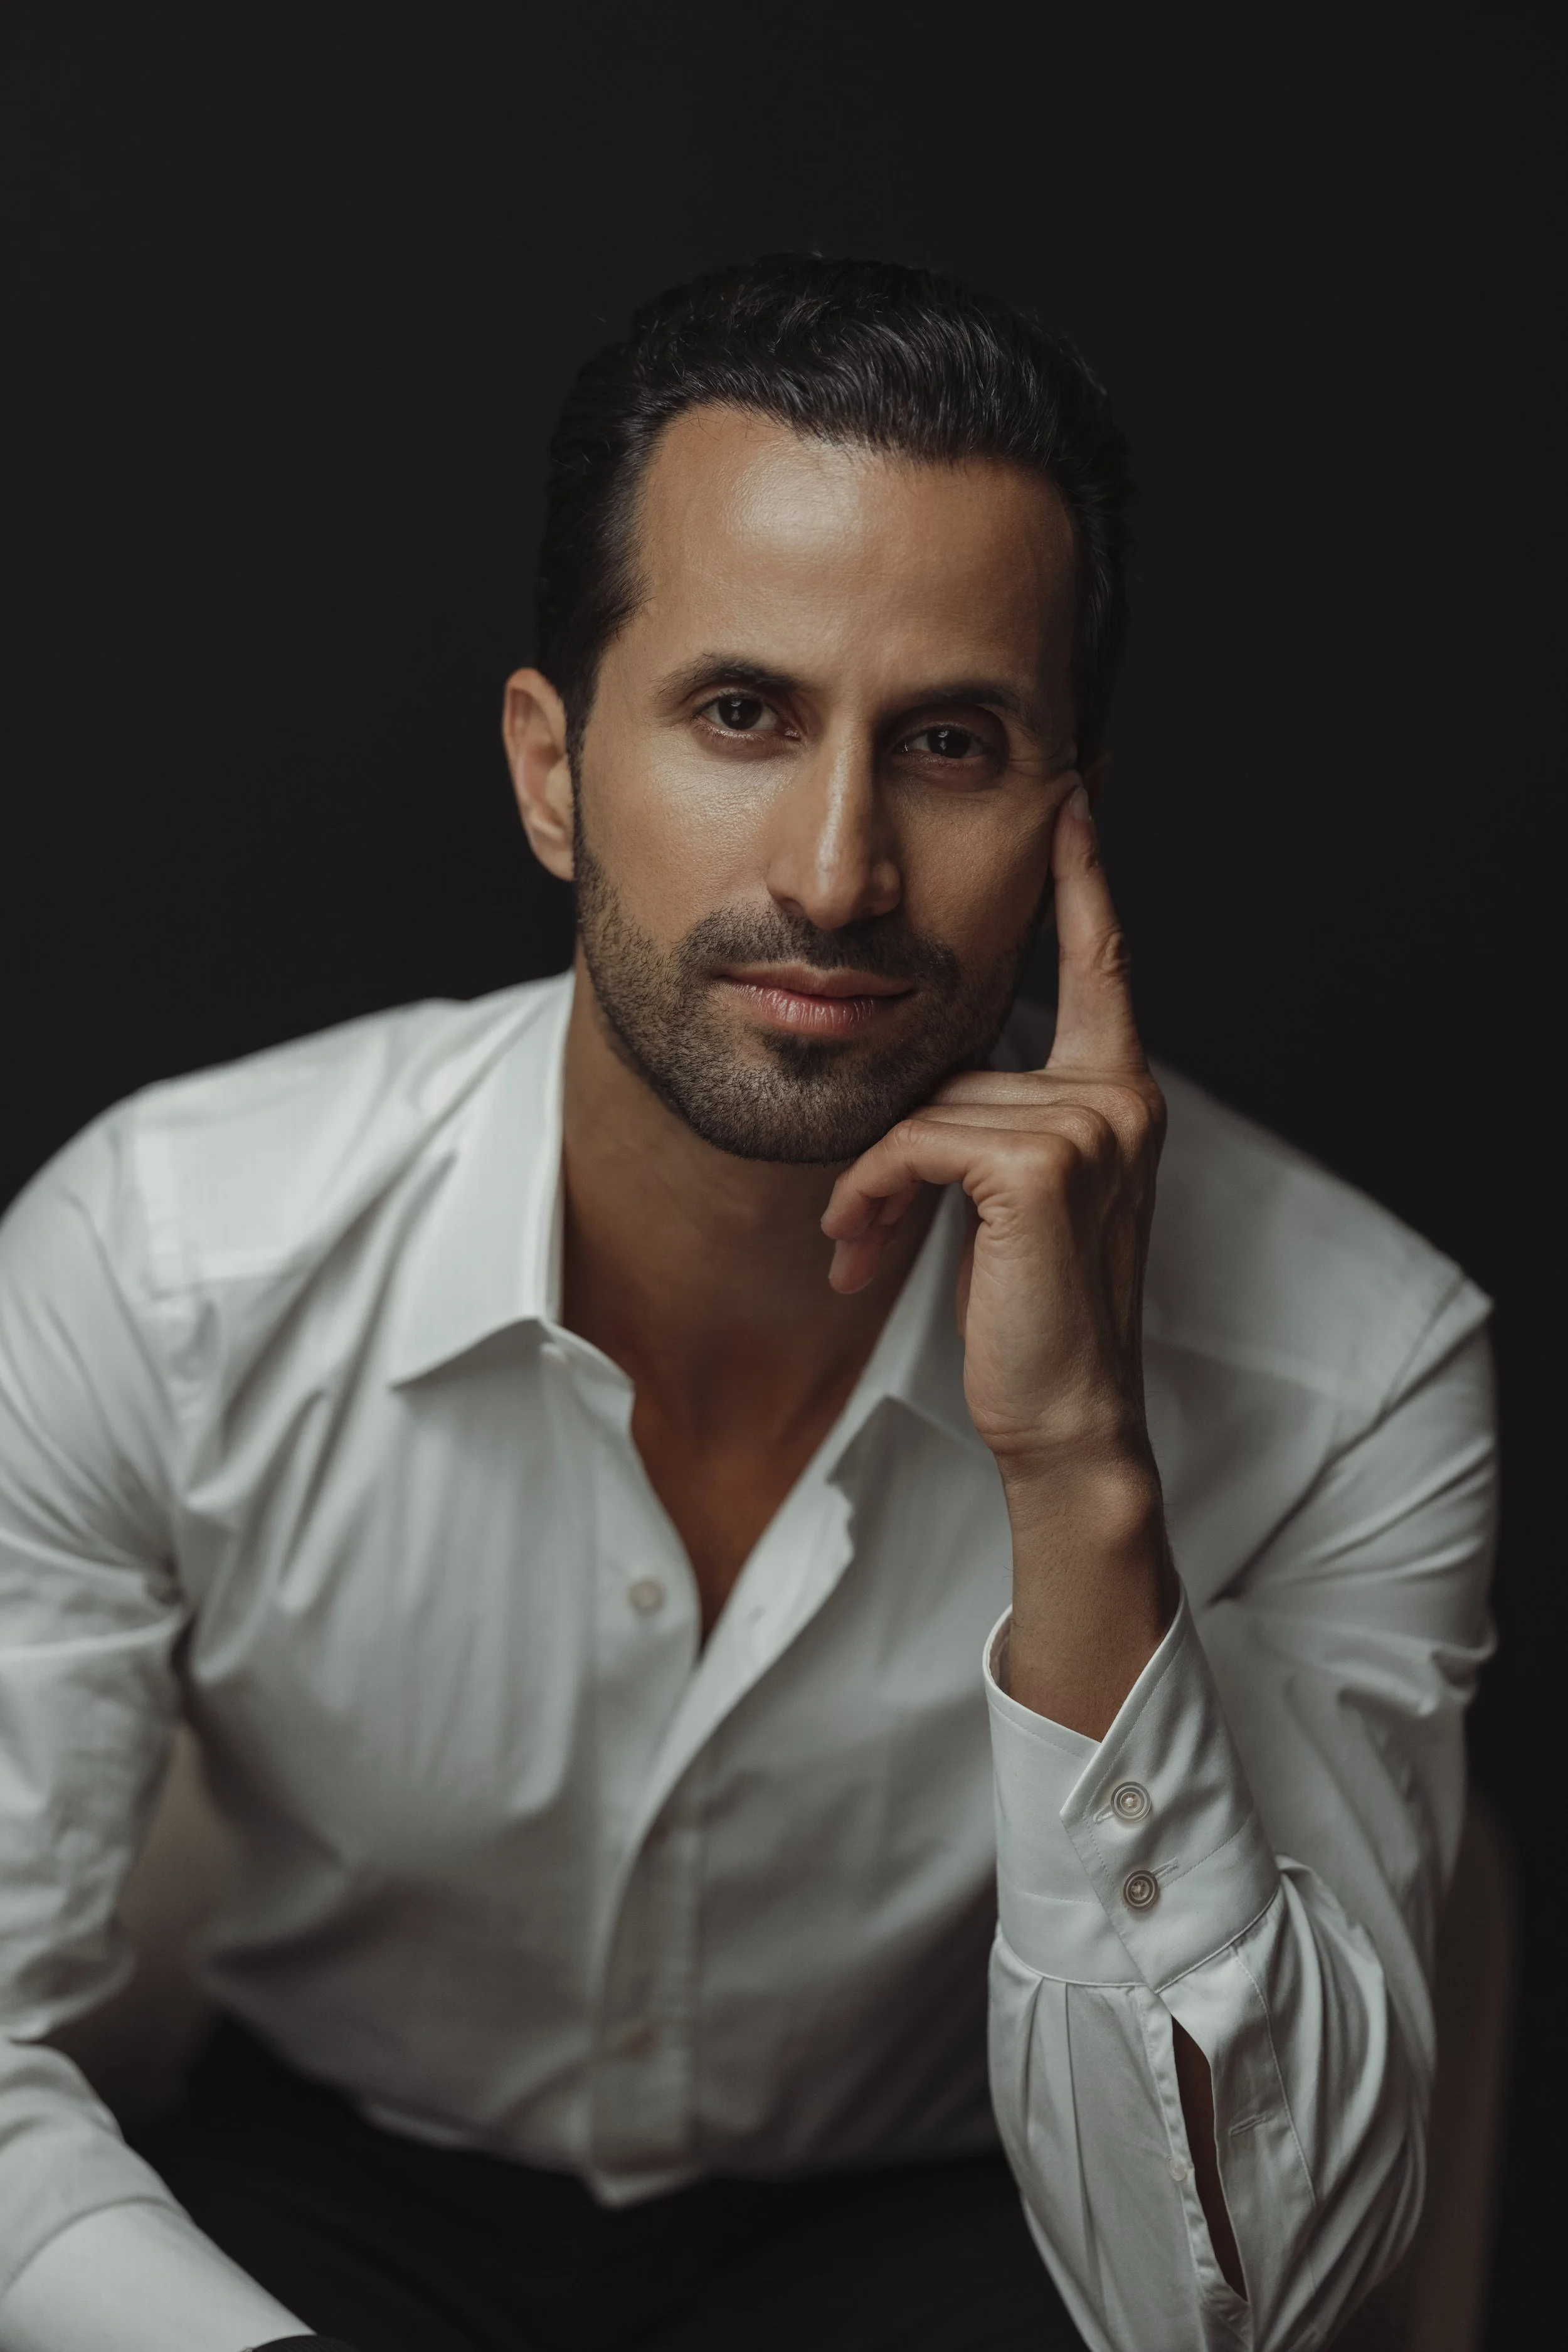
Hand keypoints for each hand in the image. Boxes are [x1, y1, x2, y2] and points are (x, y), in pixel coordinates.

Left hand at [821, 784, 1173, 1733]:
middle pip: (958, 1063)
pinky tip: (860, 1253)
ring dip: (870, 1185)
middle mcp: (1118, 1094)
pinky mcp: (1040, 1164)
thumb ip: (992, 1124)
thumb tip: (918, 1097)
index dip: (1084, 879)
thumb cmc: (1029, 1312)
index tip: (1073, 796)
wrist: (1065, 1417)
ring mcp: (1089, 1124)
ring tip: (861, 1249)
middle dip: (893, 1149)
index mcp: (1119, 1093)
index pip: (1102, 963)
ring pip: (925, 1107)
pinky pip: (915, 1142)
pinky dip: (870, 1196)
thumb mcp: (1015, 1201)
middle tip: (863, 1227)